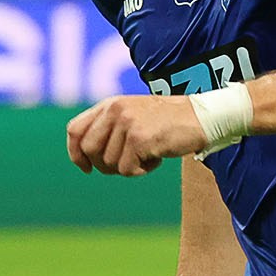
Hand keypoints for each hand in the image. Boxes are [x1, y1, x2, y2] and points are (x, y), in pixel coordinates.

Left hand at [66, 94, 207, 176]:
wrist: (201, 118)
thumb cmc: (168, 122)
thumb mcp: (133, 116)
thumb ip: (109, 128)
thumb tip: (85, 158)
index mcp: (110, 104)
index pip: (74, 130)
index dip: (75, 153)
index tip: (86, 167)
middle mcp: (115, 111)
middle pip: (89, 150)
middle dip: (104, 165)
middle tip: (126, 164)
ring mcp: (127, 124)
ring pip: (109, 164)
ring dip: (129, 168)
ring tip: (148, 155)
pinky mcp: (139, 139)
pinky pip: (127, 170)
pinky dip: (141, 171)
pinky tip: (156, 159)